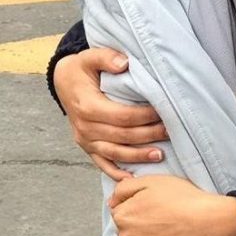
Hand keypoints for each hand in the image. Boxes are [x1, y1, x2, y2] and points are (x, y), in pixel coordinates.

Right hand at [55, 48, 166, 180]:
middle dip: (148, 135)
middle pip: (122, 136)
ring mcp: (85, 139)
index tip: (163, 111)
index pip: (122, 116)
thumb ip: (106, 57)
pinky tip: (132, 178)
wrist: (63, 82)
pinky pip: (102, 162)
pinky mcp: (87, 146)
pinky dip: (116, 172)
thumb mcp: (90, 56)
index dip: (144, 116)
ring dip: (138, 156)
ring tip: (160, 155)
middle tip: (171, 132)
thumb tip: (124, 63)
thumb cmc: (82, 69)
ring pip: (115, 152)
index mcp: (88, 106)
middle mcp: (85, 127)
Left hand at [109, 176, 235, 235]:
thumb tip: (111, 201)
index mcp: (123, 214)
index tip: (155, 209)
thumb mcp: (154, 181)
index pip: (121, 213)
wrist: (206, 223)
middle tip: (162, 222)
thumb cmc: (183, 199)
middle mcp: (123, 235)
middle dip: (138, 227)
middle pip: (125, 232)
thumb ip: (125, 188)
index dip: (139, 209)